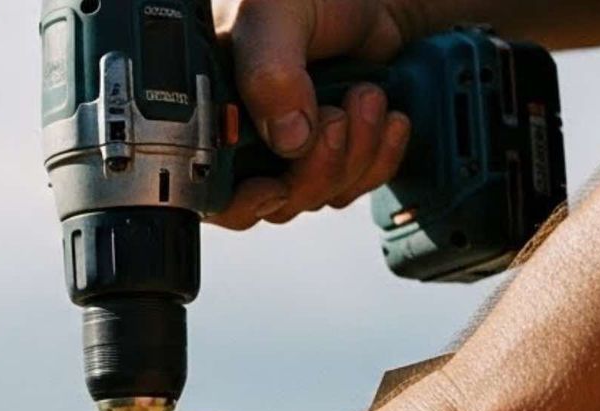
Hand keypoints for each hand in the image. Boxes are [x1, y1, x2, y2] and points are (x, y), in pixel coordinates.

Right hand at [210, 0, 419, 229]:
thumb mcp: (275, 16)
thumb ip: (269, 73)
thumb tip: (287, 140)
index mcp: (212, 110)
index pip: (210, 188)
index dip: (242, 200)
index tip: (275, 185)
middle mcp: (246, 138)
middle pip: (272, 203)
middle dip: (315, 170)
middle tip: (337, 116)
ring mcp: (290, 152)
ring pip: (318, 196)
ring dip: (355, 155)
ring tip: (367, 95)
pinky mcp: (333, 155)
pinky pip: (354, 186)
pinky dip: (380, 158)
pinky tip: (390, 119)